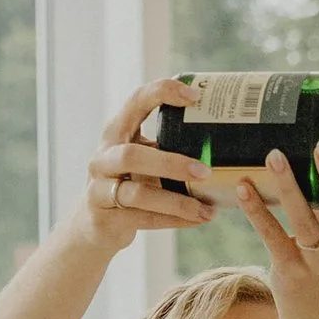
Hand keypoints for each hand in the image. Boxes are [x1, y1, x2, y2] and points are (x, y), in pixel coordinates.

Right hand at [76, 79, 225, 255]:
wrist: (95, 225)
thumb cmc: (128, 182)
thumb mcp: (142, 157)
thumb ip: (167, 144)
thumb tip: (223, 137)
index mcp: (116, 133)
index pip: (135, 101)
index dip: (162, 93)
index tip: (195, 96)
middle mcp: (103, 158)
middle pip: (132, 156)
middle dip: (171, 163)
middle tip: (205, 171)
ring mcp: (99, 189)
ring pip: (139, 194)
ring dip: (177, 201)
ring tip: (207, 209)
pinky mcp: (106, 218)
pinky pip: (144, 219)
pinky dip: (175, 221)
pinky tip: (199, 219)